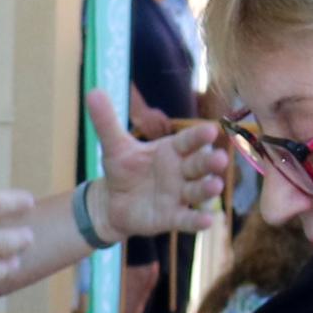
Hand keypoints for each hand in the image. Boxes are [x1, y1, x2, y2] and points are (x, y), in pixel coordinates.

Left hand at [85, 91, 233, 238]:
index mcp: (172, 150)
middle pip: (199, 164)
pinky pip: (187, 219)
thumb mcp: (114, 147)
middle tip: (219, 158)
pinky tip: (207, 221)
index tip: (211, 130)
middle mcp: (181, 171)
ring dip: (208, 189)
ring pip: (198, 190)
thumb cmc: (122, 170)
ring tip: (216, 185)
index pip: (188, 141)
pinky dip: (196, 221)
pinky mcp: (172, 217)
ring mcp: (179, 195)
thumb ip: (107, 121)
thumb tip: (93, 91)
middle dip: (209, 162)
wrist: (112, 202)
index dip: (198, 137)